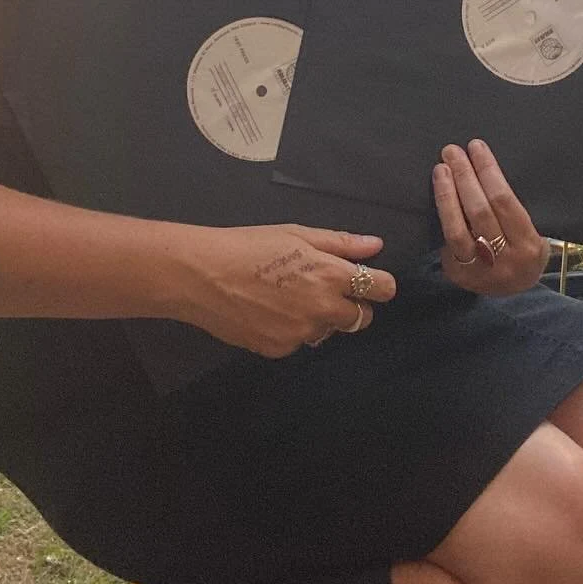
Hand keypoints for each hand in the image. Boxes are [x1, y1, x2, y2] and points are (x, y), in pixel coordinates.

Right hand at [182, 224, 396, 358]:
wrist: (200, 275)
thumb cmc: (247, 245)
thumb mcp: (296, 234)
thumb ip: (340, 243)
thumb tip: (374, 246)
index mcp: (332, 275)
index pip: (382, 289)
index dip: (379, 284)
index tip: (369, 281)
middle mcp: (323, 308)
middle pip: (361, 318)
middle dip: (352, 306)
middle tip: (324, 290)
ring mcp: (301, 333)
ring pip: (327, 331)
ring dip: (319, 319)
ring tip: (287, 298)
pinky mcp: (279, 349)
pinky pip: (298, 342)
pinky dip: (291, 330)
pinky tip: (268, 312)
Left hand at [432, 140, 550, 294]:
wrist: (516, 293)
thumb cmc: (524, 251)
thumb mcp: (534, 233)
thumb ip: (513, 209)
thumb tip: (486, 168)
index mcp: (528, 245)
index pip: (504, 201)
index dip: (488, 172)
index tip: (476, 148)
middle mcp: (504, 260)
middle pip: (479, 211)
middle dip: (464, 177)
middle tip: (452, 151)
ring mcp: (478, 270)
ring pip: (456, 228)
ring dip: (446, 194)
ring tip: (442, 168)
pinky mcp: (458, 274)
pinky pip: (446, 241)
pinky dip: (443, 214)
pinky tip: (438, 193)